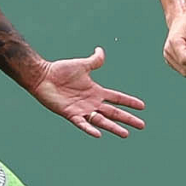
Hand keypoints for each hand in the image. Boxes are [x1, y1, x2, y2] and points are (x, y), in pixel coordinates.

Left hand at [31, 46, 145, 137]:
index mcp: (96, 91)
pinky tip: (99, 134)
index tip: (142, 107)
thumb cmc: (61, 70)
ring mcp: (82, 110)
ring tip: (126, 134)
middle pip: (114, 112)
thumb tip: (100, 50)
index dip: (129, 102)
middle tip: (141, 126)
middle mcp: (92, 103)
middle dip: (127, 119)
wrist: (43, 76)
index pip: (117, 98)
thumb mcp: (82, 64)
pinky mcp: (70, 114)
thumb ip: (94, 61)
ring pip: (102, 121)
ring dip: (114, 127)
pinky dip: (90, 128)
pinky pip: (82, 123)